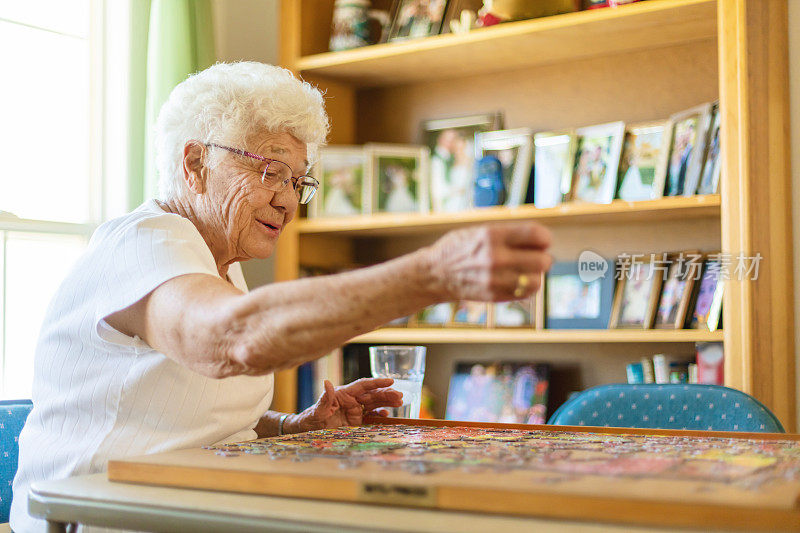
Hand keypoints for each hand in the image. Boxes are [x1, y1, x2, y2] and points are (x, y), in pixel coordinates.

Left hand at [289, 378, 402, 432]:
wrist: (307, 431)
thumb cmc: (310, 419)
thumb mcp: (317, 410)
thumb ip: (324, 398)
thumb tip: (327, 383)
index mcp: (344, 393)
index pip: (363, 385)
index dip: (377, 382)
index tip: (391, 380)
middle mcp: (351, 400)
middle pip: (372, 393)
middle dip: (386, 393)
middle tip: (400, 395)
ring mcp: (355, 410)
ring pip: (374, 402)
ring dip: (387, 402)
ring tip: (400, 402)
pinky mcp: (356, 420)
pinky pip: (371, 415)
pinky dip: (380, 413)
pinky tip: (387, 414)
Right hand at [426, 222, 551, 301]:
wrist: (435, 274)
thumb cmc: (461, 248)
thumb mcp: (482, 230)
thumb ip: (510, 234)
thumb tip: (542, 241)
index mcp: (492, 235)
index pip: (537, 235)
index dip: (544, 238)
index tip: (541, 240)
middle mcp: (495, 258)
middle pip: (542, 260)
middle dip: (542, 257)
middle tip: (535, 256)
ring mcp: (495, 280)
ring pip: (537, 280)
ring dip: (536, 274)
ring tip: (525, 269)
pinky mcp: (495, 296)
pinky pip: (526, 293)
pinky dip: (527, 286)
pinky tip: (517, 279)